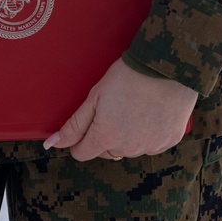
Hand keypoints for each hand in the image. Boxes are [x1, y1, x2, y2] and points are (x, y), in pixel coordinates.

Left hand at [44, 58, 197, 160]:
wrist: (166, 68)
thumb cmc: (128, 76)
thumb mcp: (95, 96)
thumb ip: (75, 124)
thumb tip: (53, 143)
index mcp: (105, 138)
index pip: (82, 153)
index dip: (80, 139)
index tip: (86, 124)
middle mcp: (126, 149)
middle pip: (107, 150)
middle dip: (105, 134)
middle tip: (113, 107)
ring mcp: (149, 147)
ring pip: (130, 147)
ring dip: (128, 134)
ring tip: (134, 106)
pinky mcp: (168, 142)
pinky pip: (152, 143)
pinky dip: (150, 132)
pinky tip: (152, 110)